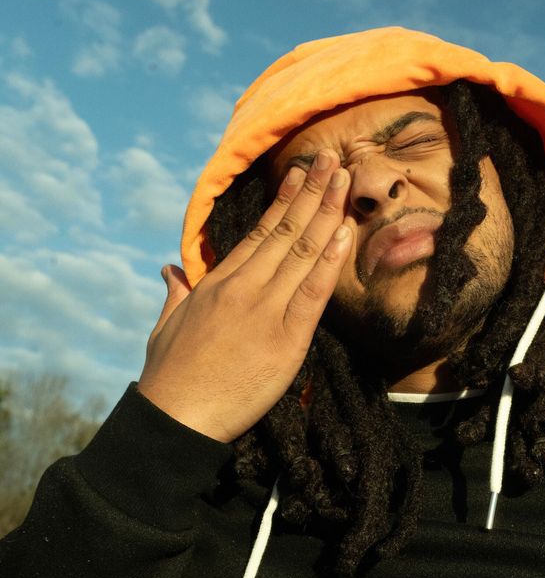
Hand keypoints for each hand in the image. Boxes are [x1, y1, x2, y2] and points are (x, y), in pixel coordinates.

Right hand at [138, 150, 352, 441]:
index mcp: (218, 283)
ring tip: (343, 180)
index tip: (299, 174)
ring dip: (326, 213)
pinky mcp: (285, 340)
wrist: (176, 418)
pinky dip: (330, 262)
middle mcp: (244, 288)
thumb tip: (170, 270)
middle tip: (331, 160)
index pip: (258, 232)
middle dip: (311, 193)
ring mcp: (266, 311)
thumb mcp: (166, 326)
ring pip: (302, 252)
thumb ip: (176, 293)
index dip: (284, 201)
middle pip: (285, 231)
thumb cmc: (169, 377)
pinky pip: (313, 294)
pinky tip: (344, 234)